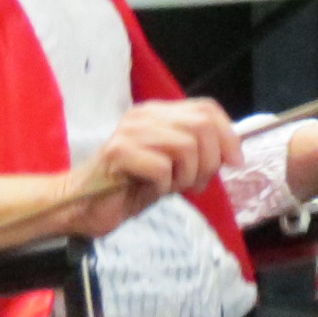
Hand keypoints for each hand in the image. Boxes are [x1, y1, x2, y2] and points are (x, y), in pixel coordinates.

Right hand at [64, 98, 240, 235]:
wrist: (82, 207)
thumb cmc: (128, 188)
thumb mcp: (172, 167)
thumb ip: (196, 153)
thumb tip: (231, 154)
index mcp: (159, 113)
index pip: (206, 109)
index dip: (228, 134)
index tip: (235, 162)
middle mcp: (145, 114)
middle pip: (201, 125)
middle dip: (210, 160)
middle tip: (198, 184)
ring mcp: (130, 131)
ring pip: (186, 145)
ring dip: (188, 175)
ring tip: (172, 188)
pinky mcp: (118, 152)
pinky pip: (162, 167)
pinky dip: (165, 185)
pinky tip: (150, 190)